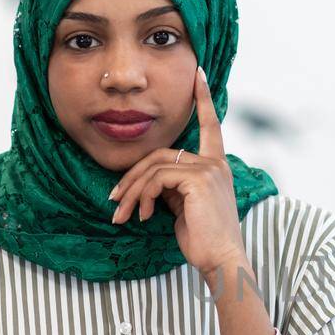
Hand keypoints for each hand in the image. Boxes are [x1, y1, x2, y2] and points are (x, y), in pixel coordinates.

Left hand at [106, 66, 245, 274]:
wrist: (221, 260)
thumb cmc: (203, 240)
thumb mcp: (185, 206)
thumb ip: (172, 185)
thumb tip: (148, 180)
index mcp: (216, 166)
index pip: (210, 126)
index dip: (203, 100)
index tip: (197, 75)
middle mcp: (215, 163)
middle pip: (161, 153)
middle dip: (132, 177)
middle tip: (113, 200)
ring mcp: (208, 169)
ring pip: (154, 166)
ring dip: (131, 191)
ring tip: (121, 214)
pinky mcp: (198, 179)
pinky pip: (157, 178)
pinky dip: (142, 196)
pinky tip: (143, 216)